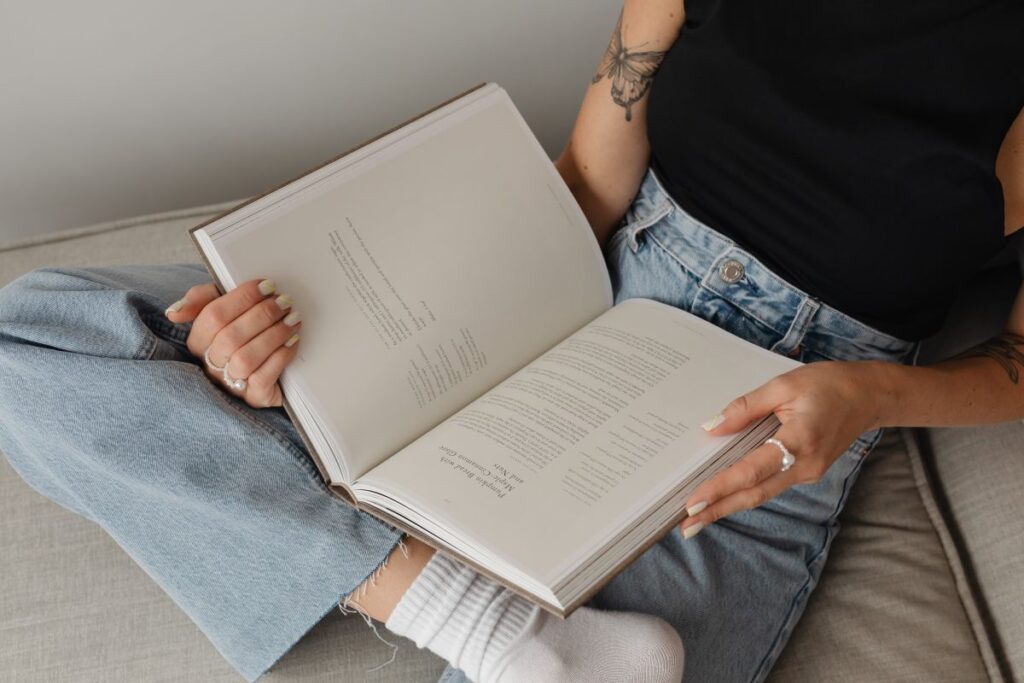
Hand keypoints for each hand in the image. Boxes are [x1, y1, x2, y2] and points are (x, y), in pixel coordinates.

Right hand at [165, 278, 301, 407]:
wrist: (269, 372)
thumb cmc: (244, 335)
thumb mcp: (223, 310)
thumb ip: (202, 299)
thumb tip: (173, 312)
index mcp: (198, 341)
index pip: (212, 316)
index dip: (242, 298)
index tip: (267, 285)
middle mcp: (210, 364)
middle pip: (230, 337)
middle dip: (262, 315)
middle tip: (284, 302)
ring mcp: (231, 384)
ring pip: (246, 359)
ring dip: (273, 335)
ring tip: (292, 319)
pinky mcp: (254, 398)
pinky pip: (263, 378)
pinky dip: (281, 356)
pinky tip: (293, 340)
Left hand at [679, 360, 882, 538]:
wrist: (868, 397)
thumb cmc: (828, 385)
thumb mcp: (783, 386)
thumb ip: (745, 408)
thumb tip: (713, 427)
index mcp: (800, 441)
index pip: (751, 471)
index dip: (720, 488)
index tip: (694, 503)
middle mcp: (805, 465)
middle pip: (755, 494)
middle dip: (718, 511)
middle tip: (686, 527)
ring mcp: (808, 473)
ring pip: (762, 494)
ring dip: (729, 505)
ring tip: (698, 518)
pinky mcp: (807, 473)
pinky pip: (771, 485)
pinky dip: (745, 493)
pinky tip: (724, 496)